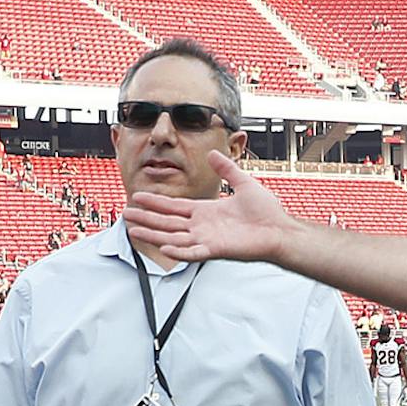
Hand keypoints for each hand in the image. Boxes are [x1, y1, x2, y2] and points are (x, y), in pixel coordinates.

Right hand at [123, 154, 292, 262]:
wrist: (280, 229)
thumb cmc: (266, 210)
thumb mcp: (243, 182)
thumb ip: (227, 169)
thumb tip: (213, 153)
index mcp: (206, 211)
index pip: (174, 207)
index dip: (156, 202)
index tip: (138, 196)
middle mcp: (202, 227)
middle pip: (167, 222)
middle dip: (146, 218)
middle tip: (126, 214)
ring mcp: (207, 239)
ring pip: (173, 237)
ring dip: (153, 233)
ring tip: (133, 229)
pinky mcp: (216, 250)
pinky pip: (192, 252)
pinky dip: (178, 251)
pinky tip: (162, 247)